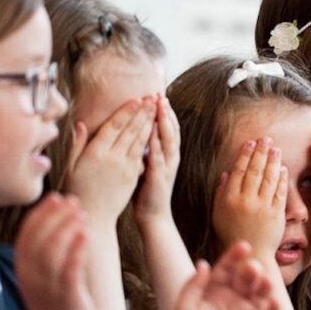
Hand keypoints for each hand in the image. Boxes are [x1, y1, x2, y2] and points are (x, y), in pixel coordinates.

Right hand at [14, 193, 94, 309]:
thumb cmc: (56, 298)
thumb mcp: (42, 273)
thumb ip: (46, 248)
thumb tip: (59, 213)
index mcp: (23, 269)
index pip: (26, 234)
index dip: (41, 213)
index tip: (56, 197)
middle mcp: (32, 278)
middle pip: (40, 239)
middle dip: (56, 216)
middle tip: (73, 201)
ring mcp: (48, 288)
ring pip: (52, 253)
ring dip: (67, 229)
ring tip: (81, 214)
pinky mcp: (67, 297)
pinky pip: (69, 271)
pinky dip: (77, 250)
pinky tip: (85, 235)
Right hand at [64, 97, 155, 222]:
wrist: (93, 216)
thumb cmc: (77, 190)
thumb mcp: (71, 166)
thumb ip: (77, 144)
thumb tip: (80, 124)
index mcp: (95, 153)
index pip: (114, 126)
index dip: (126, 111)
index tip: (136, 99)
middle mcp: (112, 158)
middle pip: (130, 130)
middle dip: (142, 112)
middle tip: (151, 97)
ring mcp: (125, 167)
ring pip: (139, 140)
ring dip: (149, 123)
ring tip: (156, 109)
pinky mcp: (133, 176)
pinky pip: (142, 154)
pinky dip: (149, 141)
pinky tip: (155, 131)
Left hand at [134, 95, 180, 221]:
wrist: (153, 216)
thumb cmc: (146, 191)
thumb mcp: (146, 164)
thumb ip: (145, 149)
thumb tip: (139, 132)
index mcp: (168, 154)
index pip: (169, 128)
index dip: (165, 111)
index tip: (158, 95)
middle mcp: (171, 158)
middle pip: (171, 129)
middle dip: (166, 111)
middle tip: (160, 94)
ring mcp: (167, 167)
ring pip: (168, 139)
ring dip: (164, 122)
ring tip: (159, 106)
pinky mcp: (159, 177)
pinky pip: (158, 157)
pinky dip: (155, 143)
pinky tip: (151, 131)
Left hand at [169, 241, 278, 309]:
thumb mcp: (184, 309)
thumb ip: (193, 286)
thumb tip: (202, 262)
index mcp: (215, 288)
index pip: (227, 268)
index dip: (235, 256)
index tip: (243, 246)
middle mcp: (233, 297)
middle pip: (245, 279)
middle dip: (250, 271)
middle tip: (252, 268)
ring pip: (259, 295)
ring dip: (265, 287)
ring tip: (266, 282)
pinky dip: (273, 309)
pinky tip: (274, 301)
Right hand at [212, 138, 287, 260]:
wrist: (251, 252)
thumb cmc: (232, 232)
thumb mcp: (218, 213)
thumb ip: (220, 192)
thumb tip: (226, 173)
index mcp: (230, 199)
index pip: (238, 171)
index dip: (245, 155)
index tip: (250, 143)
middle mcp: (246, 201)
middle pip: (255, 171)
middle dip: (261, 152)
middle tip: (266, 139)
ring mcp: (262, 207)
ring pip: (269, 178)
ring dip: (273, 161)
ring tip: (276, 149)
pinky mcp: (276, 213)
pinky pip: (280, 192)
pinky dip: (281, 178)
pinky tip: (283, 168)